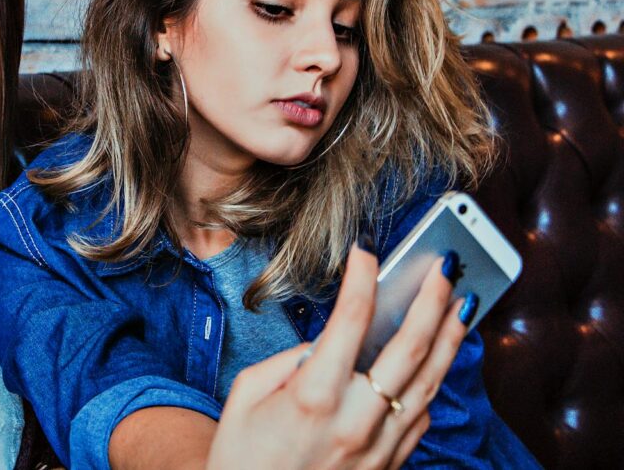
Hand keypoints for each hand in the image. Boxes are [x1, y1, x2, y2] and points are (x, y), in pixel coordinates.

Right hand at [206, 243, 469, 469]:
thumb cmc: (242, 457)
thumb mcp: (246, 397)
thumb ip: (287, 362)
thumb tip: (326, 343)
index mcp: (314, 397)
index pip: (351, 321)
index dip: (362, 280)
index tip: (366, 254)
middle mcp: (355, 421)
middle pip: (409, 348)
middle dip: (430, 300)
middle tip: (442, 268)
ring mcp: (379, 446)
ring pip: (429, 381)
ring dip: (450, 338)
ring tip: (460, 303)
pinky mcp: (389, 465)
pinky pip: (422, 416)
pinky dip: (433, 382)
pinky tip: (436, 359)